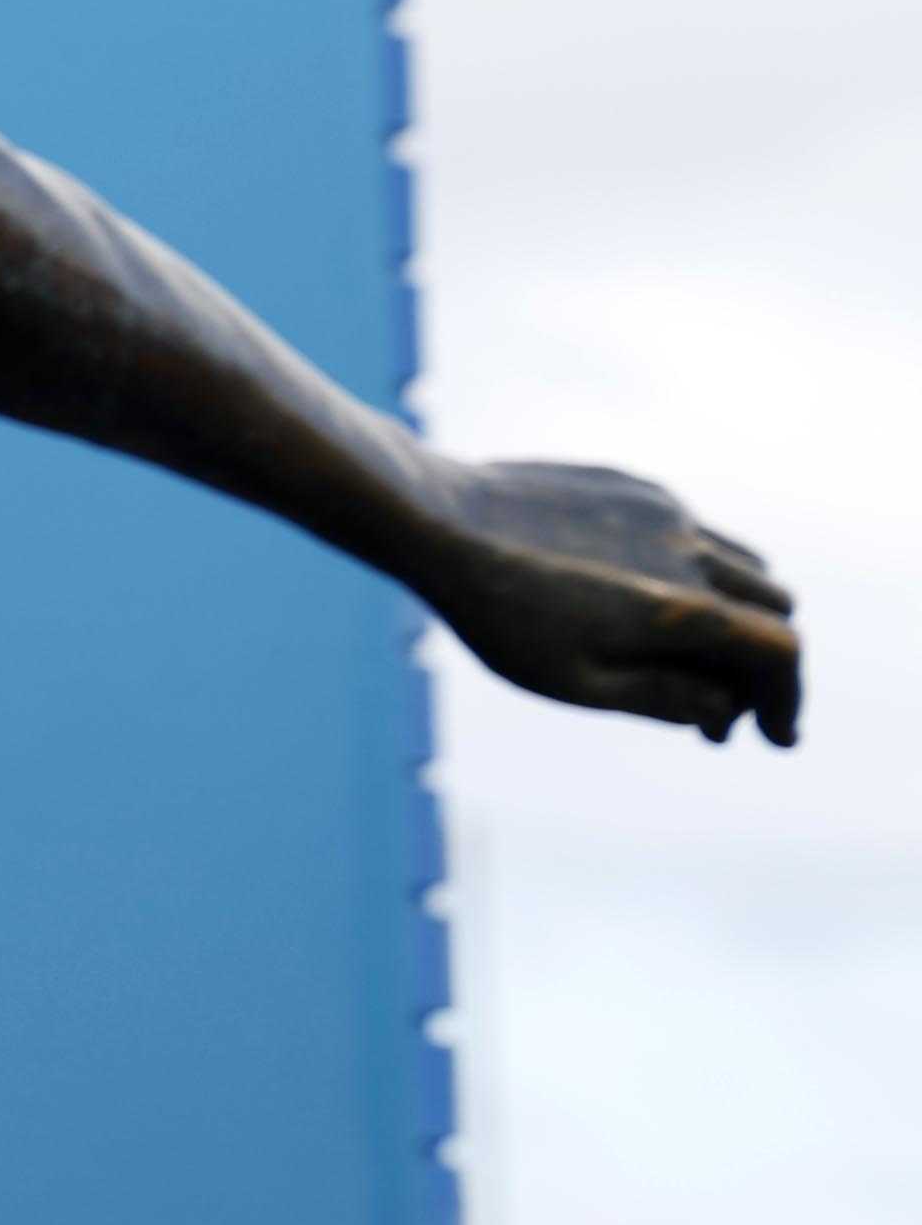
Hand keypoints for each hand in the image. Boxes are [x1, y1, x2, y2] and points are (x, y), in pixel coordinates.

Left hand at [420, 457, 800, 745]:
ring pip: (742, 562)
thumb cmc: (498, 614)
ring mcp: (665, 510)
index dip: (787, 699)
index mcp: (682, 607)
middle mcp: (688, 549)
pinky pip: (693, 531)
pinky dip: (697, 572)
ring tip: (688, 660)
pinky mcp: (635, 486)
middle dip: (760, 662)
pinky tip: (643, 600)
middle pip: (772, 606)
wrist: (437, 519)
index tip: (775, 738)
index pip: (778, 651)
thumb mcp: (574, 681)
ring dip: (736, 612)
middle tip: (721, 713)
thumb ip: (660, 698)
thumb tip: (723, 712)